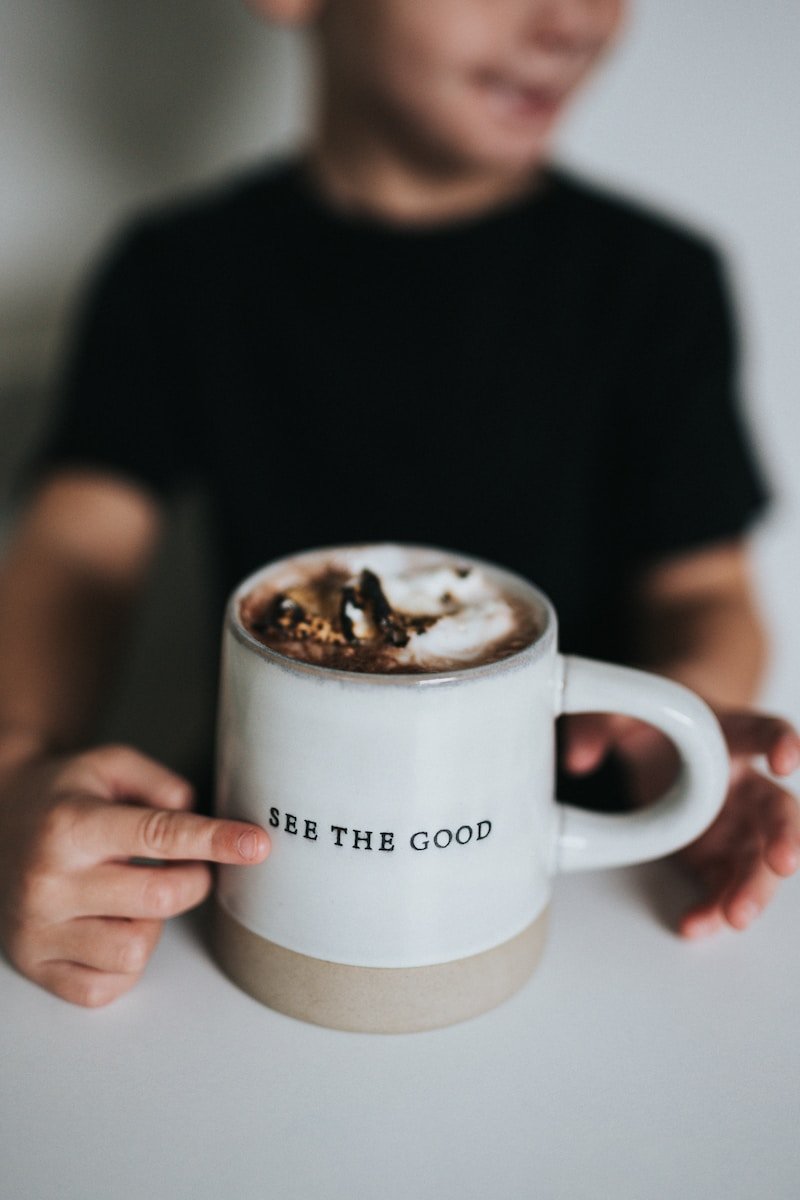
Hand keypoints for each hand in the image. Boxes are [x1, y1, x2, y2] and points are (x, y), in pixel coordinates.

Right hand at [0, 743, 269, 1005]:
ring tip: (131, 895)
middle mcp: (48, 882)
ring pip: (133, 953)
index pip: (159, 836)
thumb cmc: (64, 795)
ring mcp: (37, 930)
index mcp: (69, 826)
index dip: (216, 840)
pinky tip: (112, 926)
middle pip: (159, 898)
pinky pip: (105, 988)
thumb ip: (162, 784)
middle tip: (184, 865)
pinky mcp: (34, 966)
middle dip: (193, 880)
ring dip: (151, 925)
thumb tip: (200, 818)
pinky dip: (123, 964)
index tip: (258, 845)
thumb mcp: (110, 765)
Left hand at [561, 708, 799, 936]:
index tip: (786, 760)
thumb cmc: (654, 722)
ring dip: (753, 888)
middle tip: (782, 861)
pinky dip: (712, 907)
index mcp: (726, 736)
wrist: (657, 742)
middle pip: (776, 809)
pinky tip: (696, 924)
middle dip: (783, 836)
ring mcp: (732, 824)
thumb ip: (599, 724)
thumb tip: (578, 757)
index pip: (763, 731)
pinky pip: (722, 886)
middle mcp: (740, 782)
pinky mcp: (712, 856)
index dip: (782, 742)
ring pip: (757, 858)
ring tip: (735, 915)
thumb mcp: (620, 712)